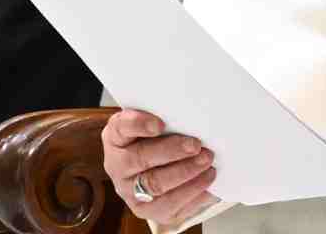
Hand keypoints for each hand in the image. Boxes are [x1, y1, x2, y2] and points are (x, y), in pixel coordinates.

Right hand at [102, 109, 218, 224]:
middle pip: (140, 159)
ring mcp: (132, 192)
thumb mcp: (156, 122)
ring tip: (207, 161)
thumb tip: (194, 114)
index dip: (138, 124)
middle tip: (196, 145)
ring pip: (156, 186)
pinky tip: (208, 179)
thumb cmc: (157, 140)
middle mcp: (119, 167)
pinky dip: (194, 193)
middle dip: (172, 151)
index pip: (120, 128)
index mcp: (117, 139)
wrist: (156, 170)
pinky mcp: (149, 211)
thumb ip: (168, 116)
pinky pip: (171, 206)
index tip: (159, 124)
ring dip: (185, 173)